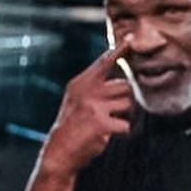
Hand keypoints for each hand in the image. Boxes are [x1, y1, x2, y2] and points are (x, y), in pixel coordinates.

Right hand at [40, 41, 132, 178]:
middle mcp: (87, 91)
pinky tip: (106, 134)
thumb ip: (96, 86)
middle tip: (113, 112)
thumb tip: (125, 80)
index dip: (120, 50)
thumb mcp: (77, 99)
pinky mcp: (102, 123)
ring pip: (128, 104)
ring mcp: (94, 106)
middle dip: (125, 100)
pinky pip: (126, 125)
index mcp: (81, 82)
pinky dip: (121, 132)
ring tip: (108, 122)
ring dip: (124, 116)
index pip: (104, 62)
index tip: (131, 39)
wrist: (60, 151)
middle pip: (125, 86)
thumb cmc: (73, 125)